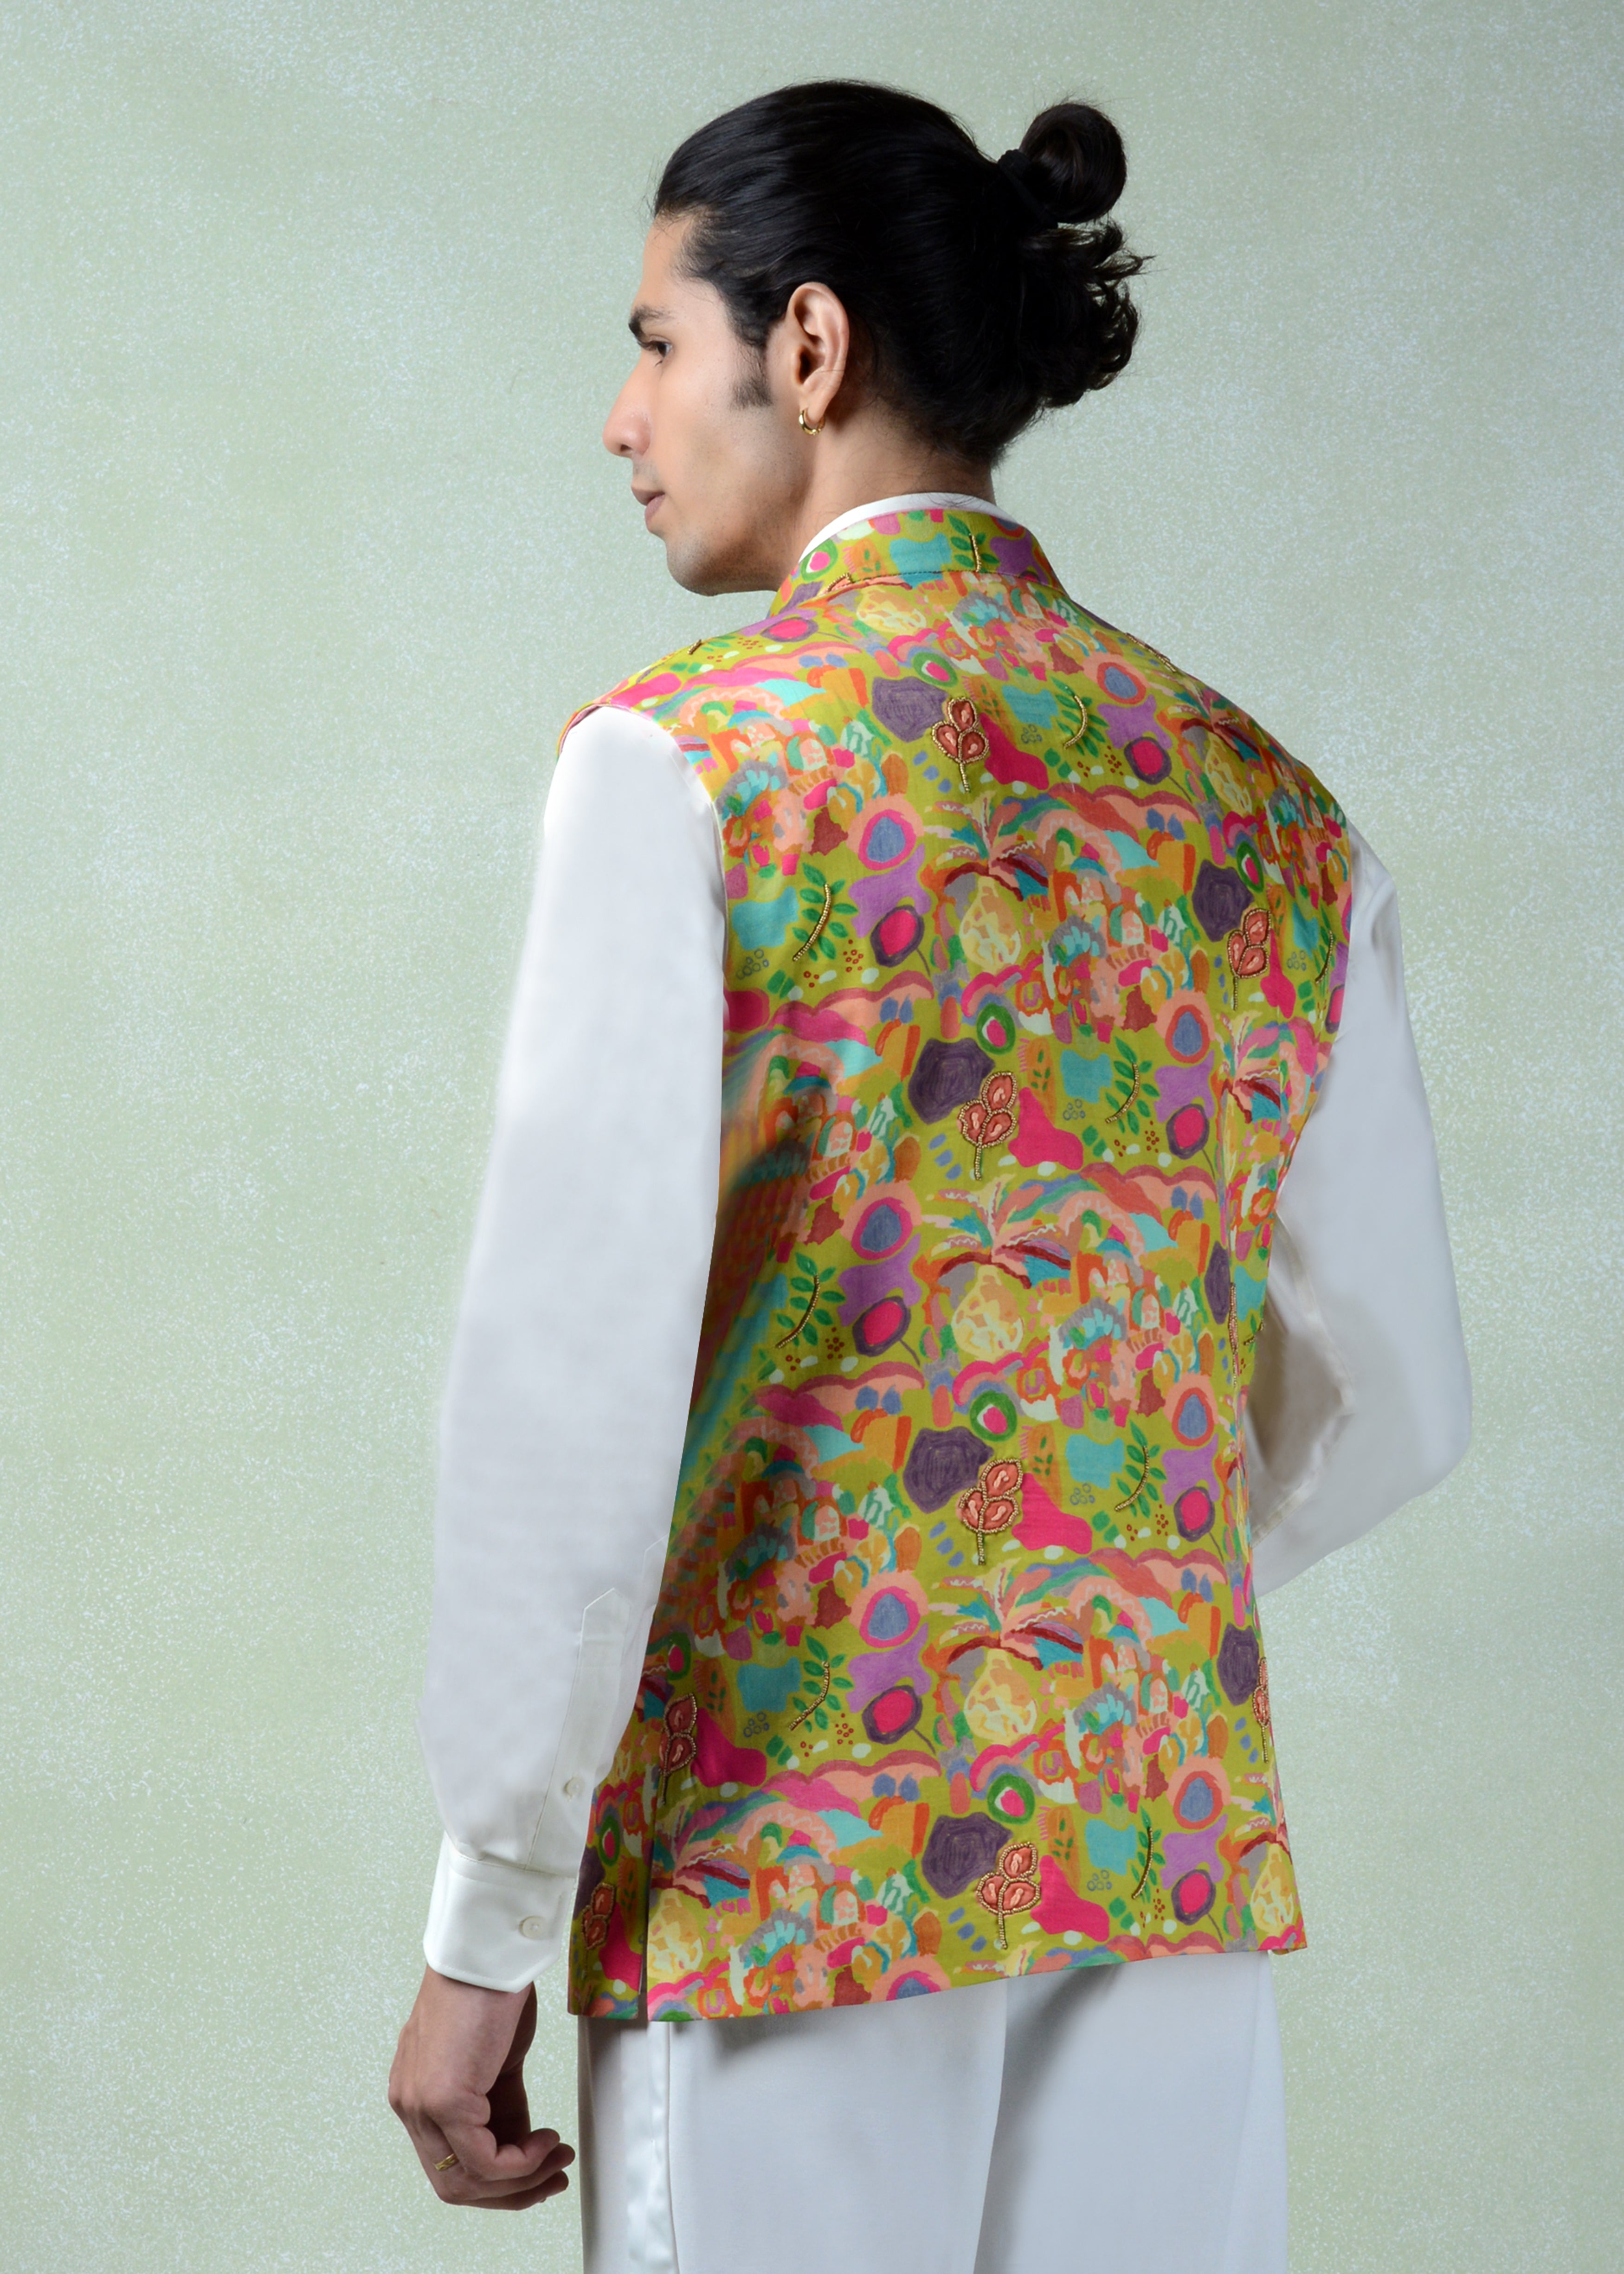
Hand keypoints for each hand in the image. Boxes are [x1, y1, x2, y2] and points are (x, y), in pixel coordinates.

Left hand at [389, 1967, 574, 2210]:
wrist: (487, 1952)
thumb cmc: (489, 1991)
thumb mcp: (494, 2062)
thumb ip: (498, 2107)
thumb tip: (520, 2146)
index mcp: (415, 2094)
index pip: (449, 2163)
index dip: (498, 2180)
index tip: (538, 2168)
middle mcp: (409, 2105)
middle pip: (453, 2185)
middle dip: (511, 2192)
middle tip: (552, 2177)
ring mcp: (421, 2106)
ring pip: (466, 2182)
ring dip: (521, 2181)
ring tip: (556, 2157)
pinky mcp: (443, 2100)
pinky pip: (483, 2161)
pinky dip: (521, 2162)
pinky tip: (546, 2141)